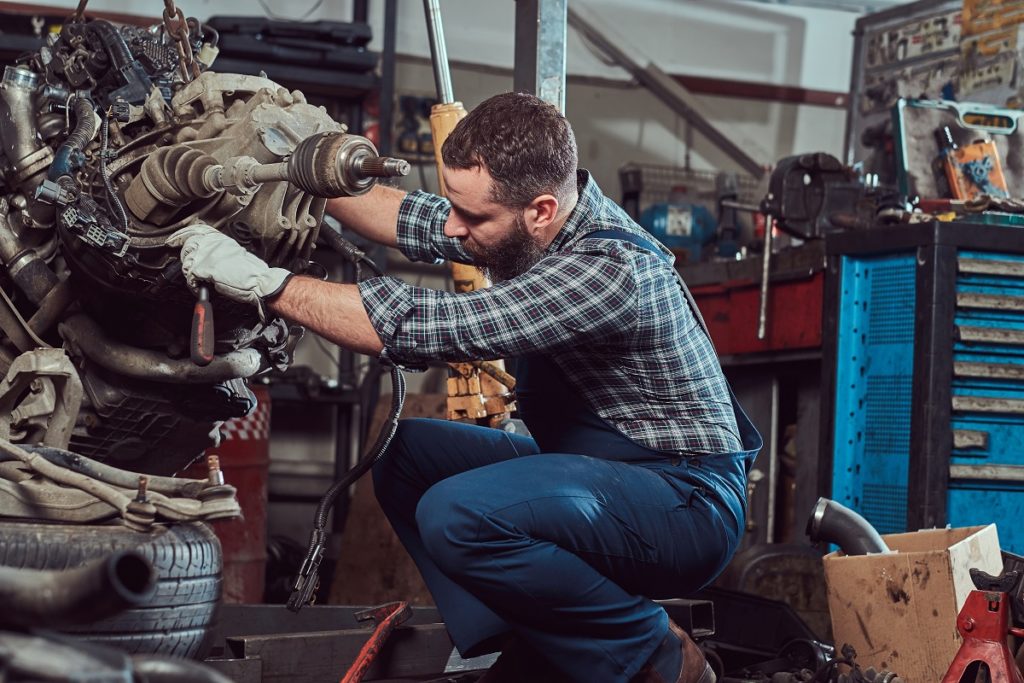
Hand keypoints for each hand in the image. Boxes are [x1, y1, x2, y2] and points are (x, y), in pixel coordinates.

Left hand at [166, 224, 292, 320]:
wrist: (260, 282)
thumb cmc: (253, 274)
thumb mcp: (236, 255)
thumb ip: (220, 253)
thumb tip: (208, 258)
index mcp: (222, 239)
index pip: (197, 230)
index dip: (182, 234)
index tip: (173, 240)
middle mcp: (214, 244)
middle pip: (188, 245)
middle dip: (185, 258)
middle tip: (190, 269)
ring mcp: (209, 255)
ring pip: (187, 262)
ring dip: (191, 274)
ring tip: (200, 282)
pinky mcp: (206, 268)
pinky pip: (191, 277)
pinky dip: (194, 285)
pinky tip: (201, 288)